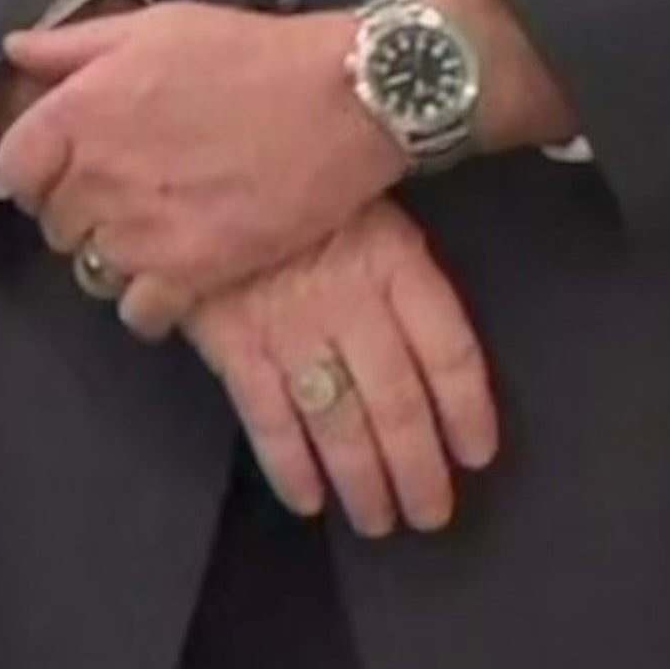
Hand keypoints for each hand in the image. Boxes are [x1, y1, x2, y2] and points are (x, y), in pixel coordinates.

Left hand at [0, 1, 397, 325]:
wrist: (342, 100)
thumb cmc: (248, 53)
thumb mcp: (152, 27)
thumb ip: (72, 45)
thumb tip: (15, 50)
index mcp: (80, 111)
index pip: (11, 166)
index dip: (34, 169)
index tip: (64, 166)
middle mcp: (99, 175)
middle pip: (52, 221)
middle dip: (76, 210)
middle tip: (118, 197)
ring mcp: (144, 229)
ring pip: (90, 267)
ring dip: (111, 254)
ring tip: (148, 234)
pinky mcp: (195, 271)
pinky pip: (138, 311)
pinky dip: (147, 302)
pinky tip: (171, 277)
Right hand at [181, 199, 500, 535]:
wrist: (194, 148)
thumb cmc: (290, 174)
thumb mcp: (359, 194)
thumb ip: (393, 260)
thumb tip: (430, 332)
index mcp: (393, 259)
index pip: (448, 350)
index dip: (468, 410)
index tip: (476, 455)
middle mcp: (351, 301)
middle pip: (399, 401)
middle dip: (417, 468)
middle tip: (429, 515)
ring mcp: (291, 325)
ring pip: (341, 419)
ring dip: (362, 478)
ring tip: (377, 520)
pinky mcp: (234, 339)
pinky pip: (269, 415)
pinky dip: (289, 463)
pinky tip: (307, 499)